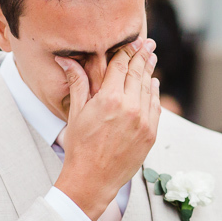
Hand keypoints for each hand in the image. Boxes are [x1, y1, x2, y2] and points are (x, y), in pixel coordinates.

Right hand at [54, 39, 160, 219]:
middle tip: (149, 43)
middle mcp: (130, 107)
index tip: (133, 41)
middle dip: (143, 56)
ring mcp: (144, 121)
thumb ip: (77, 83)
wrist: (93, 179)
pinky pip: (156, 107)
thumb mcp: (76, 113)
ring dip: (150, 72)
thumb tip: (65, 60)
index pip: (120, 66)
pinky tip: (153, 84)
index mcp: (109, 99)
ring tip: (152, 58)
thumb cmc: (80, 146)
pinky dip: (155, 93)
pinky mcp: (151, 134)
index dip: (126, 51)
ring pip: (149, 89)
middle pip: (138, 74)